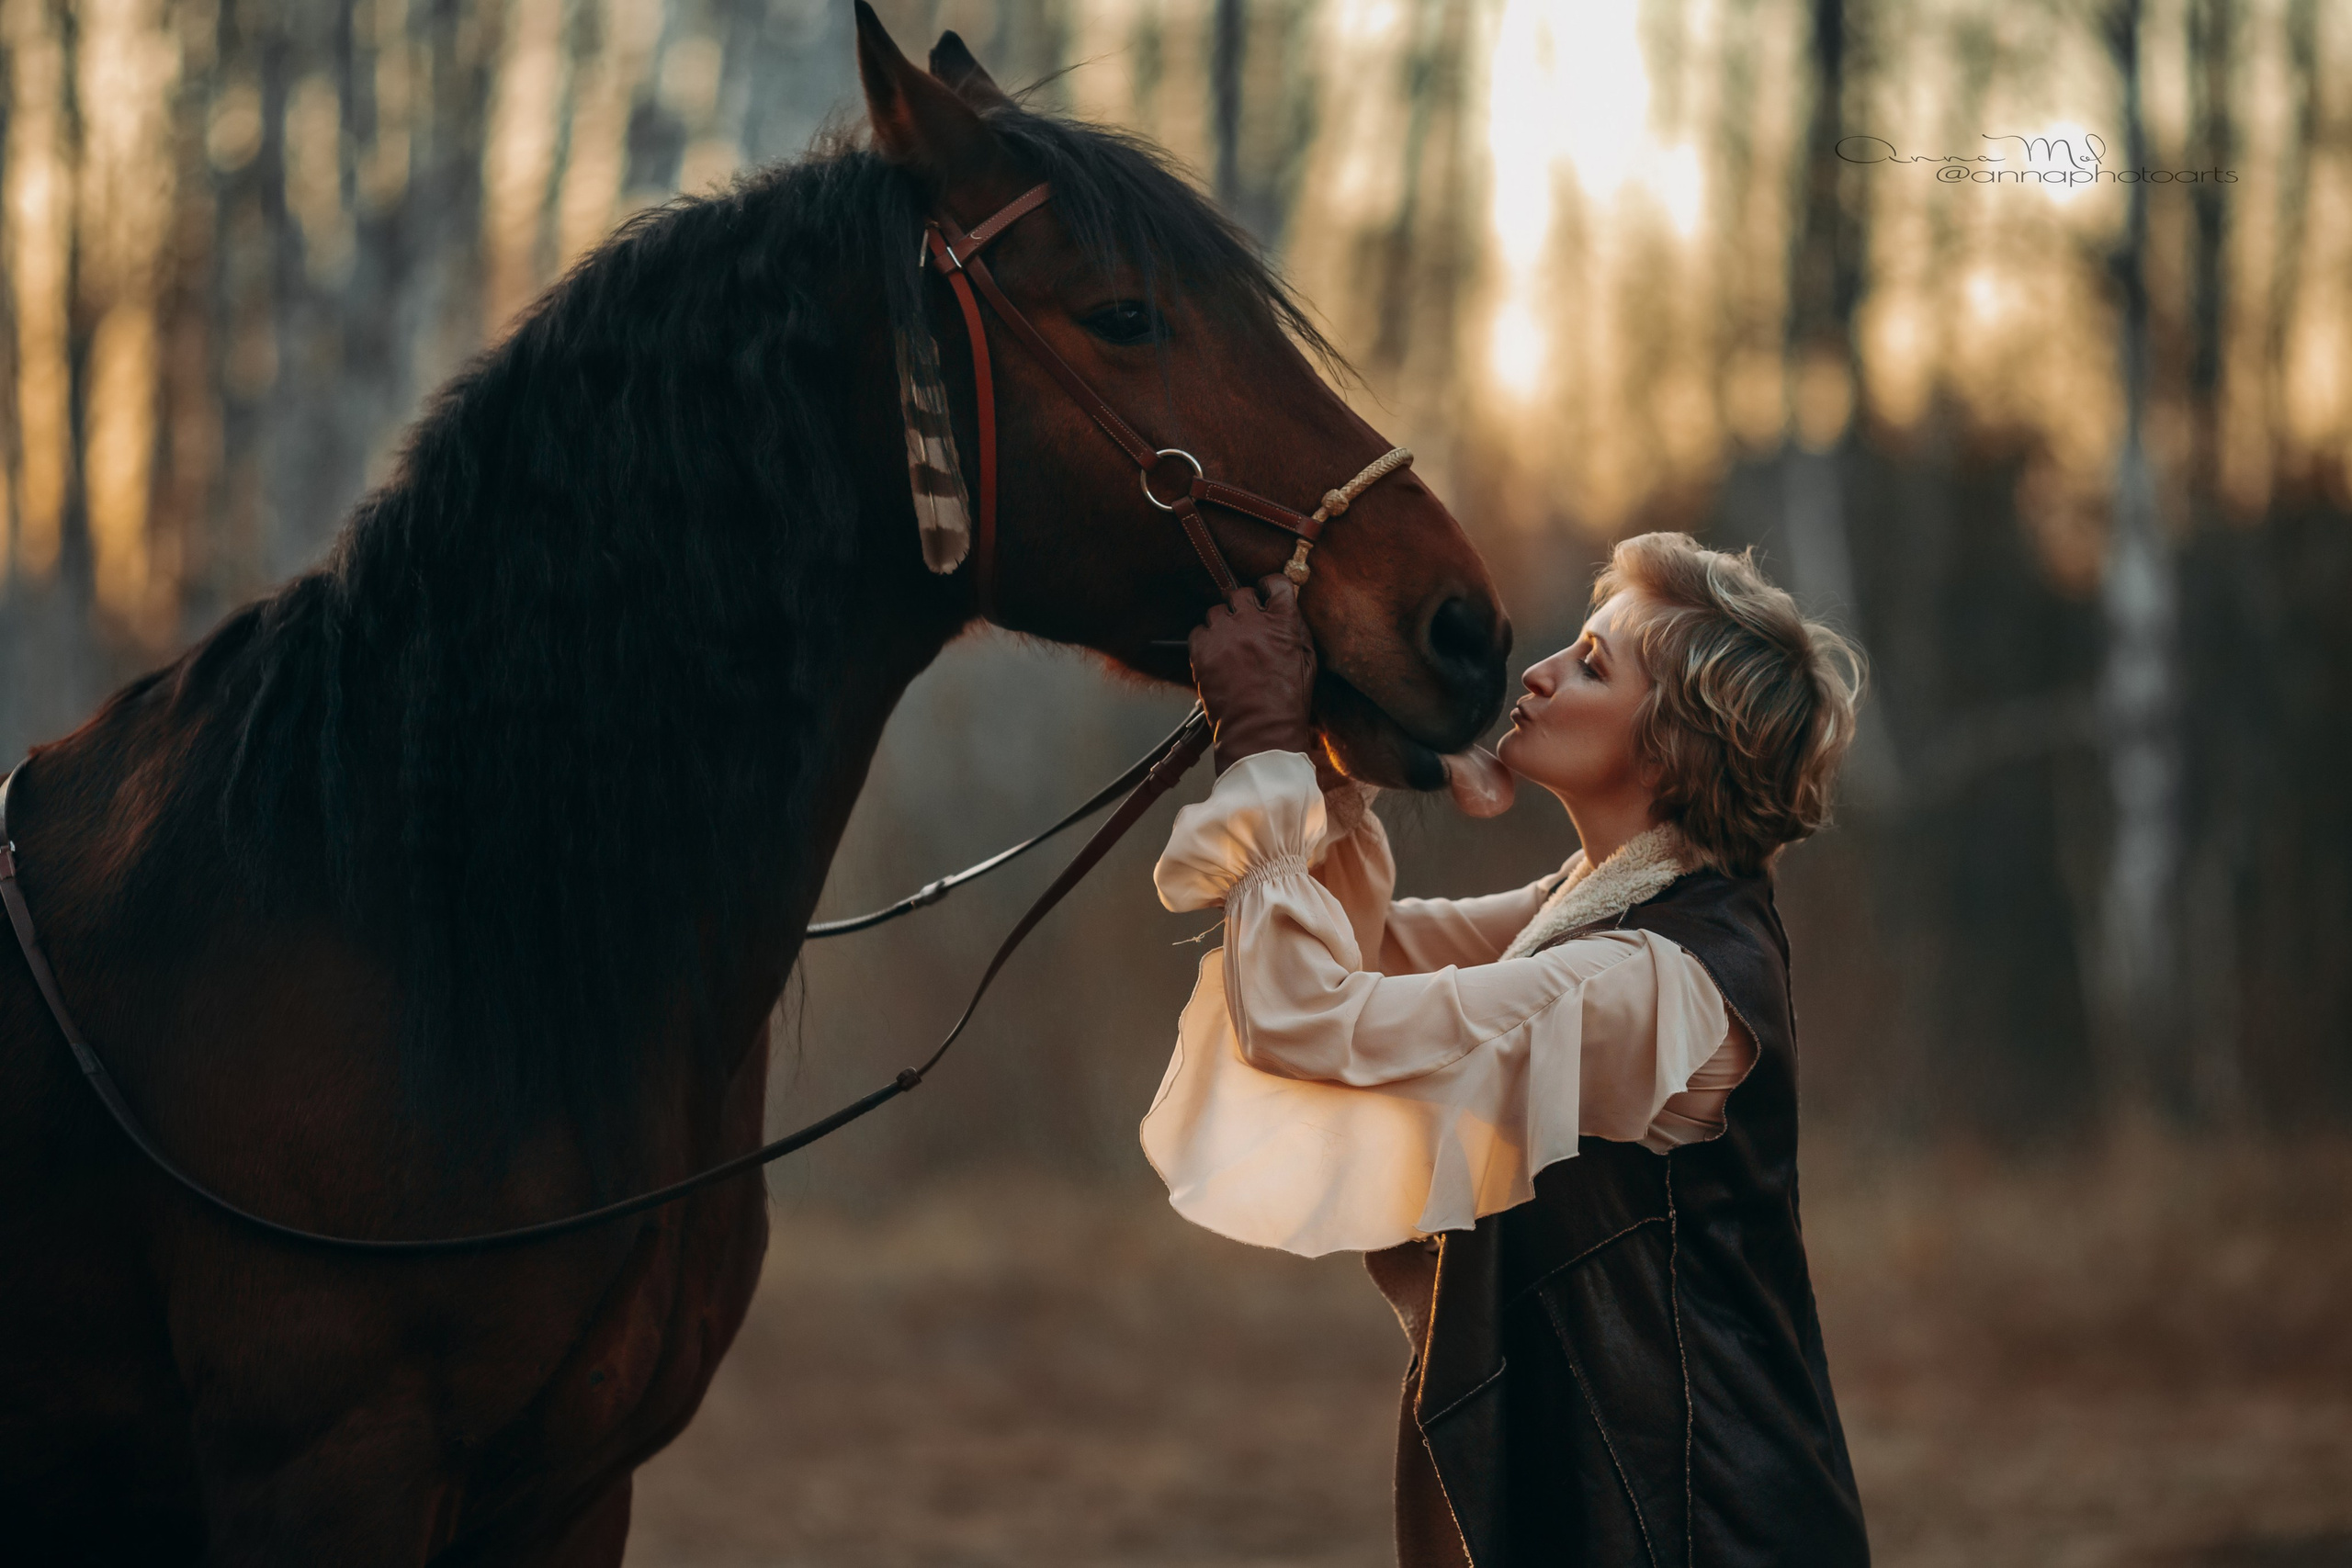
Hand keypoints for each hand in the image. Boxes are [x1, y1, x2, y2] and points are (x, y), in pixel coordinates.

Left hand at [1189, 576, 1318, 773]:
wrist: (1259, 733)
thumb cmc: (1286, 703)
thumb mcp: (1307, 663)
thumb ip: (1297, 629)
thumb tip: (1286, 607)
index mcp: (1283, 623)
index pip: (1276, 583)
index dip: (1269, 587)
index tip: (1264, 594)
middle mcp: (1252, 622)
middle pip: (1240, 593)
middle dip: (1243, 607)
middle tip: (1245, 625)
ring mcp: (1225, 635)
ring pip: (1216, 611)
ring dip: (1222, 623)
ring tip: (1229, 646)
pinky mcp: (1202, 651)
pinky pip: (1198, 631)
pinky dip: (1205, 640)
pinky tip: (1215, 656)